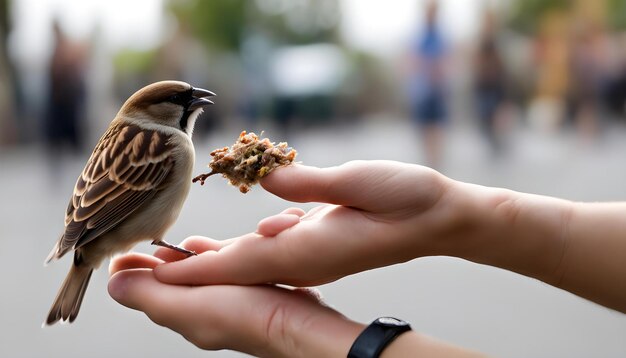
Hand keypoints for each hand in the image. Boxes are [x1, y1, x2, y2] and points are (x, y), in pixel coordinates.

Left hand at [108, 238, 364, 356]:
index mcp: (182, 316)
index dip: (132, 271)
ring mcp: (227, 305)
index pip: (146, 293)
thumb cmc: (248, 317)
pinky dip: (211, 262)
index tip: (120, 252)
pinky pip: (222, 276)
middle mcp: (202, 313)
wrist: (300, 326)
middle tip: (143, 243)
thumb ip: (150, 295)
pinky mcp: (250, 296)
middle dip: (155, 264)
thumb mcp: (189, 304)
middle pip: (169, 285)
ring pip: (196, 279)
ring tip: (173, 243)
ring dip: (182, 261)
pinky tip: (212, 251)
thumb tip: (114, 284)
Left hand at [153, 161, 456, 286]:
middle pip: (232, 269)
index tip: (151, 272)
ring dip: (205, 262)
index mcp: (307, 248)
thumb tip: (266, 177)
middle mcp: (302, 259)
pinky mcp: (317, 247)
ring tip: (169, 255)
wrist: (438, 218)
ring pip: (245, 264)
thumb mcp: (361, 180)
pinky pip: (264, 255)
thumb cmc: (407, 197)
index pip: (237, 262)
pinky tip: (222, 245)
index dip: (193, 268)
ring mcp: (310, 257)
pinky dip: (234, 252)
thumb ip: (312, 183)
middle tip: (141, 265)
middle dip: (185, 271)